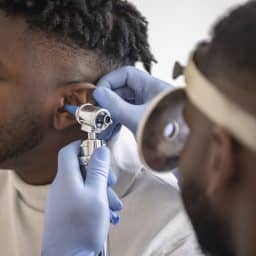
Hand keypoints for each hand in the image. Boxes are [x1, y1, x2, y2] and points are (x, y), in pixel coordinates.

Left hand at [42, 141, 122, 255]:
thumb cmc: (82, 226)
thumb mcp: (97, 194)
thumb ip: (98, 170)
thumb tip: (101, 149)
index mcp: (66, 178)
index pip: (69, 151)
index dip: (82, 145)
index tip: (98, 149)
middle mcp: (61, 187)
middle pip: (80, 169)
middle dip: (100, 174)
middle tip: (112, 184)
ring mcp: (62, 200)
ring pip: (84, 186)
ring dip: (102, 192)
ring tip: (115, 207)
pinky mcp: (65, 212)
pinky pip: (82, 199)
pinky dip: (96, 202)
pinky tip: (108, 215)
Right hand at [93, 66, 171, 133]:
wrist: (182, 149)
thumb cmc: (165, 133)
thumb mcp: (136, 118)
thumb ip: (115, 105)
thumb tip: (98, 93)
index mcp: (151, 86)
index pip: (126, 74)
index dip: (110, 81)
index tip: (98, 94)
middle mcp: (150, 94)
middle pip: (124, 90)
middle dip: (109, 100)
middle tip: (97, 111)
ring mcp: (149, 106)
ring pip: (125, 104)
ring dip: (112, 113)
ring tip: (101, 126)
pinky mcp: (147, 119)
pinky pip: (130, 115)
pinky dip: (119, 121)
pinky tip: (110, 131)